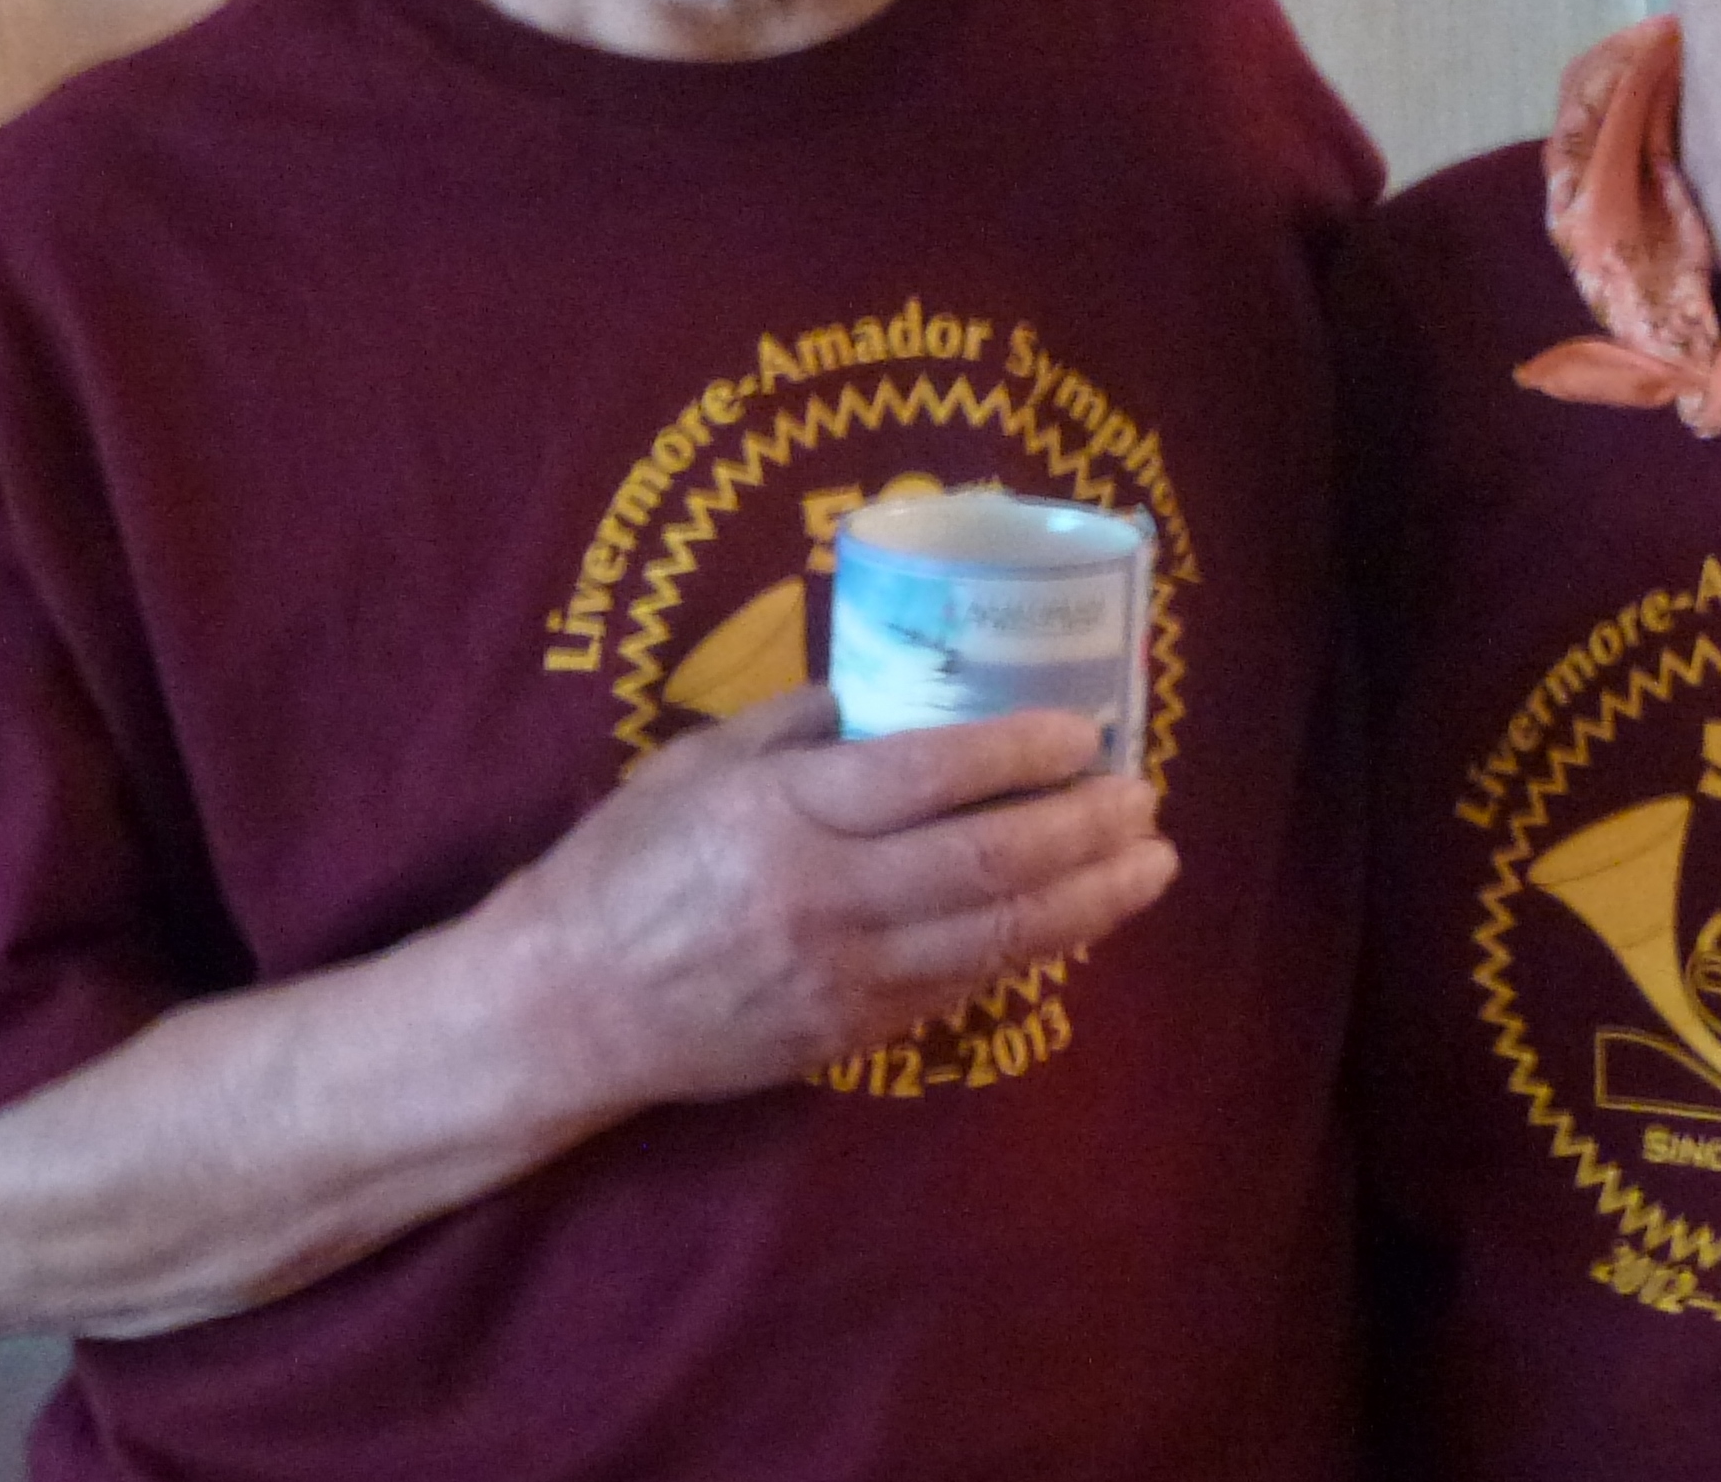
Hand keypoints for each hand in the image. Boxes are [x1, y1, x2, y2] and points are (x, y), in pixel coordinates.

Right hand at [484, 686, 1175, 1115]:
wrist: (570, 1008)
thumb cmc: (626, 863)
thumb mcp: (699, 761)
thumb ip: (801, 722)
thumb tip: (898, 686)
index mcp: (783, 813)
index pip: (930, 775)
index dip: (1021, 751)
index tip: (1082, 729)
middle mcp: (825, 897)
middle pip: (988, 861)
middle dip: (1084, 828)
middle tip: (1144, 795)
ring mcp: (846, 977)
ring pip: (997, 938)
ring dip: (1090, 899)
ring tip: (1150, 863)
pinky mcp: (855, 1033)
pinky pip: (966, 987)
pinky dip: (1034, 952)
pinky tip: (1079, 920)